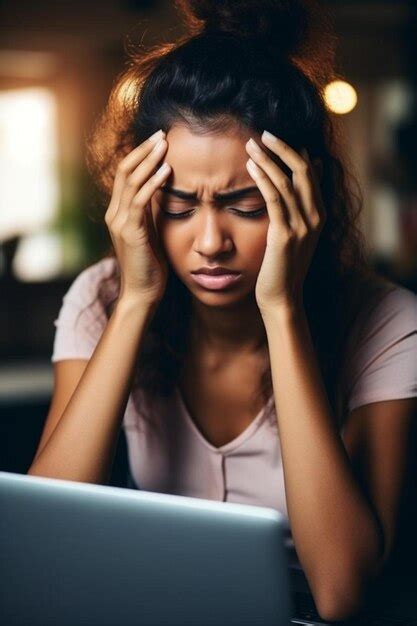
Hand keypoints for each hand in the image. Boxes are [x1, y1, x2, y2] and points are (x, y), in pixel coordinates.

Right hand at [105, 130, 171, 306]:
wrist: (142, 293)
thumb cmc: (151, 266)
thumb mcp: (151, 232)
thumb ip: (153, 212)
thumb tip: (166, 191)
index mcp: (118, 213)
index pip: (125, 174)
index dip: (141, 155)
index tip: (159, 141)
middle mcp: (114, 214)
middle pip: (124, 170)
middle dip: (144, 150)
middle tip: (162, 134)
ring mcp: (120, 222)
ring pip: (131, 181)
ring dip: (149, 160)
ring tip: (165, 145)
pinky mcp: (130, 232)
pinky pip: (140, 201)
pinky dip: (153, 183)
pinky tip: (167, 171)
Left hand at [245, 131, 325, 312]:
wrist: (282, 297)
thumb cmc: (283, 267)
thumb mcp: (296, 234)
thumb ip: (298, 207)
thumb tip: (301, 178)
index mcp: (319, 215)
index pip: (310, 173)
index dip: (294, 152)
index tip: (275, 138)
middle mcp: (315, 218)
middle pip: (303, 171)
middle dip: (282, 148)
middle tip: (262, 132)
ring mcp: (302, 227)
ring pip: (287, 181)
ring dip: (268, 159)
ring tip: (250, 143)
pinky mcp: (285, 235)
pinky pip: (274, 199)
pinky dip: (262, 178)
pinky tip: (250, 166)